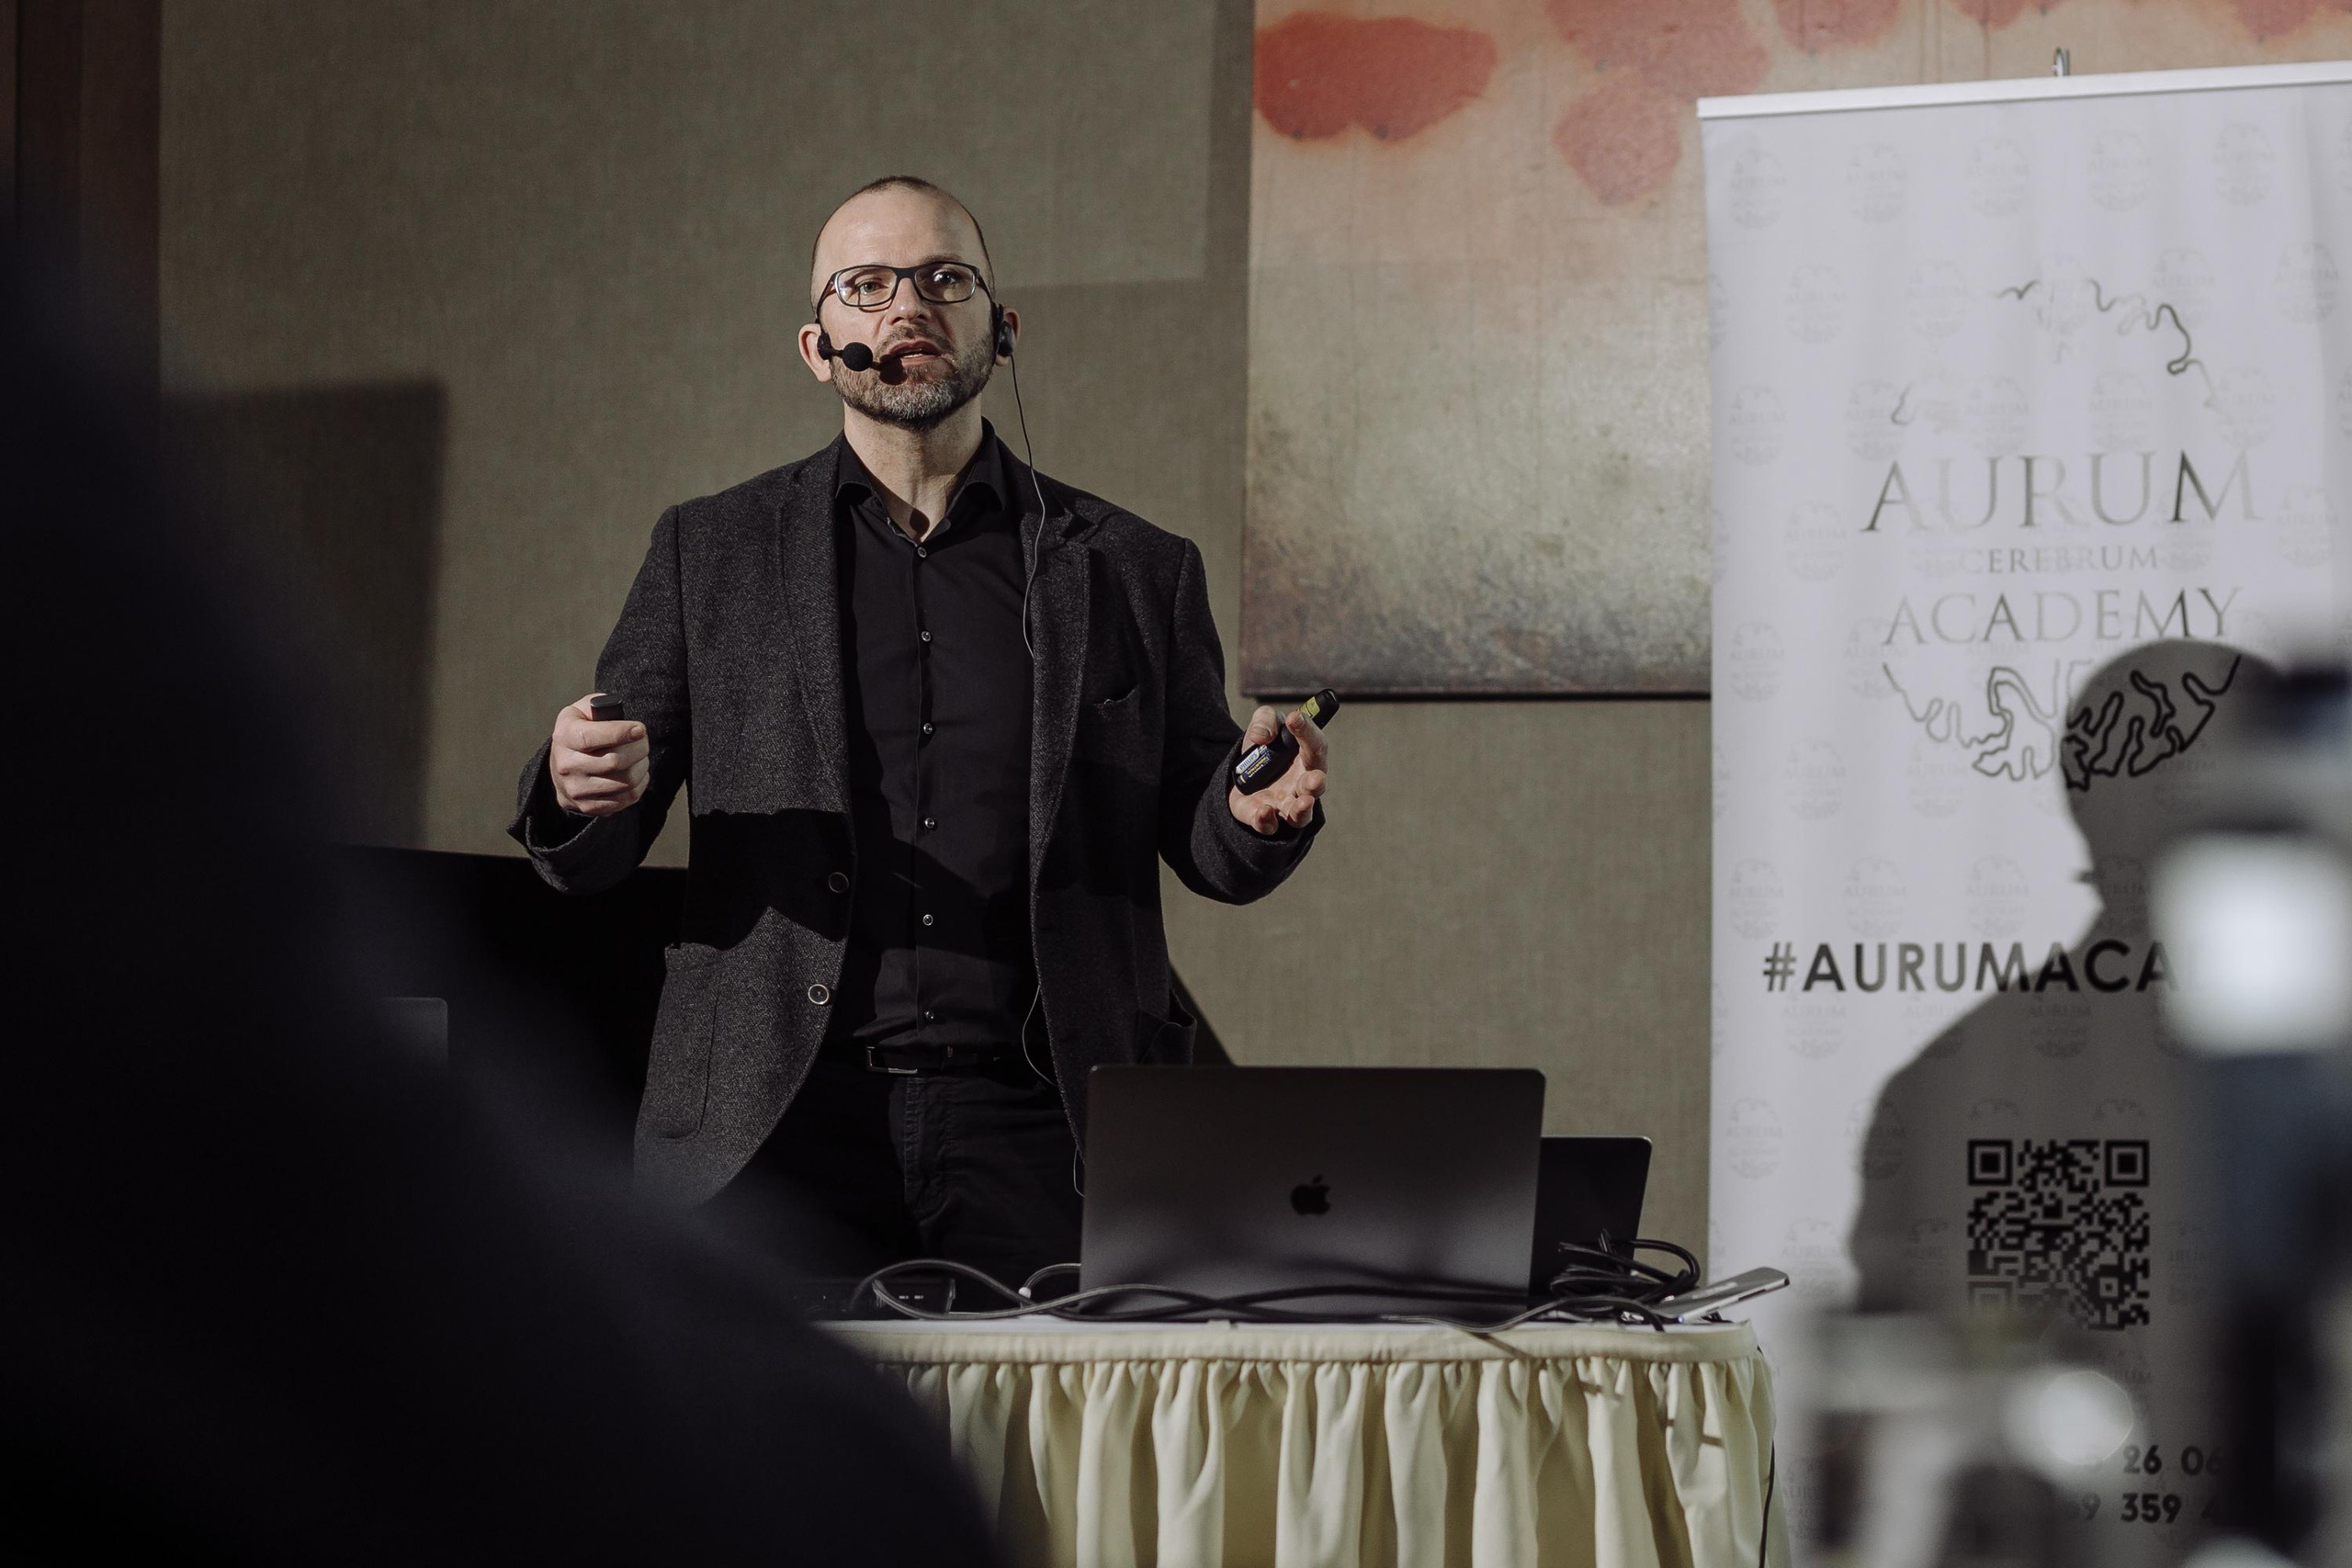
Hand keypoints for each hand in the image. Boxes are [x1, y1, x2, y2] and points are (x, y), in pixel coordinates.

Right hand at [548, 694, 648, 815]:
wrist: (562, 768)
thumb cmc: (580, 732)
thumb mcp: (582, 711)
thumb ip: (600, 705)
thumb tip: (620, 716)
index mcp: (565, 736)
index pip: (592, 737)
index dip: (620, 733)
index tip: (640, 729)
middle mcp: (567, 765)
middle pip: (615, 761)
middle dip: (639, 749)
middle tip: (643, 741)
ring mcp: (576, 789)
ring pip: (625, 782)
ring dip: (642, 767)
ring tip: (640, 757)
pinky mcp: (589, 806)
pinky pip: (626, 798)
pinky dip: (639, 785)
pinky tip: (635, 773)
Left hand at [1226, 706, 1327, 836]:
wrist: (1239, 773)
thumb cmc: (1264, 747)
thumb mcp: (1263, 724)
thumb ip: (1265, 719)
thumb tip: (1262, 735)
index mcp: (1307, 758)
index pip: (1315, 745)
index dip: (1308, 731)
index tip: (1294, 718)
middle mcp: (1301, 784)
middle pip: (1315, 787)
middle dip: (1316, 783)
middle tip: (1316, 778)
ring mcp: (1284, 805)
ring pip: (1300, 815)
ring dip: (1303, 810)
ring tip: (1303, 803)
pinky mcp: (1264, 819)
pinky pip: (1268, 825)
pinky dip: (1266, 821)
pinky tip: (1263, 811)